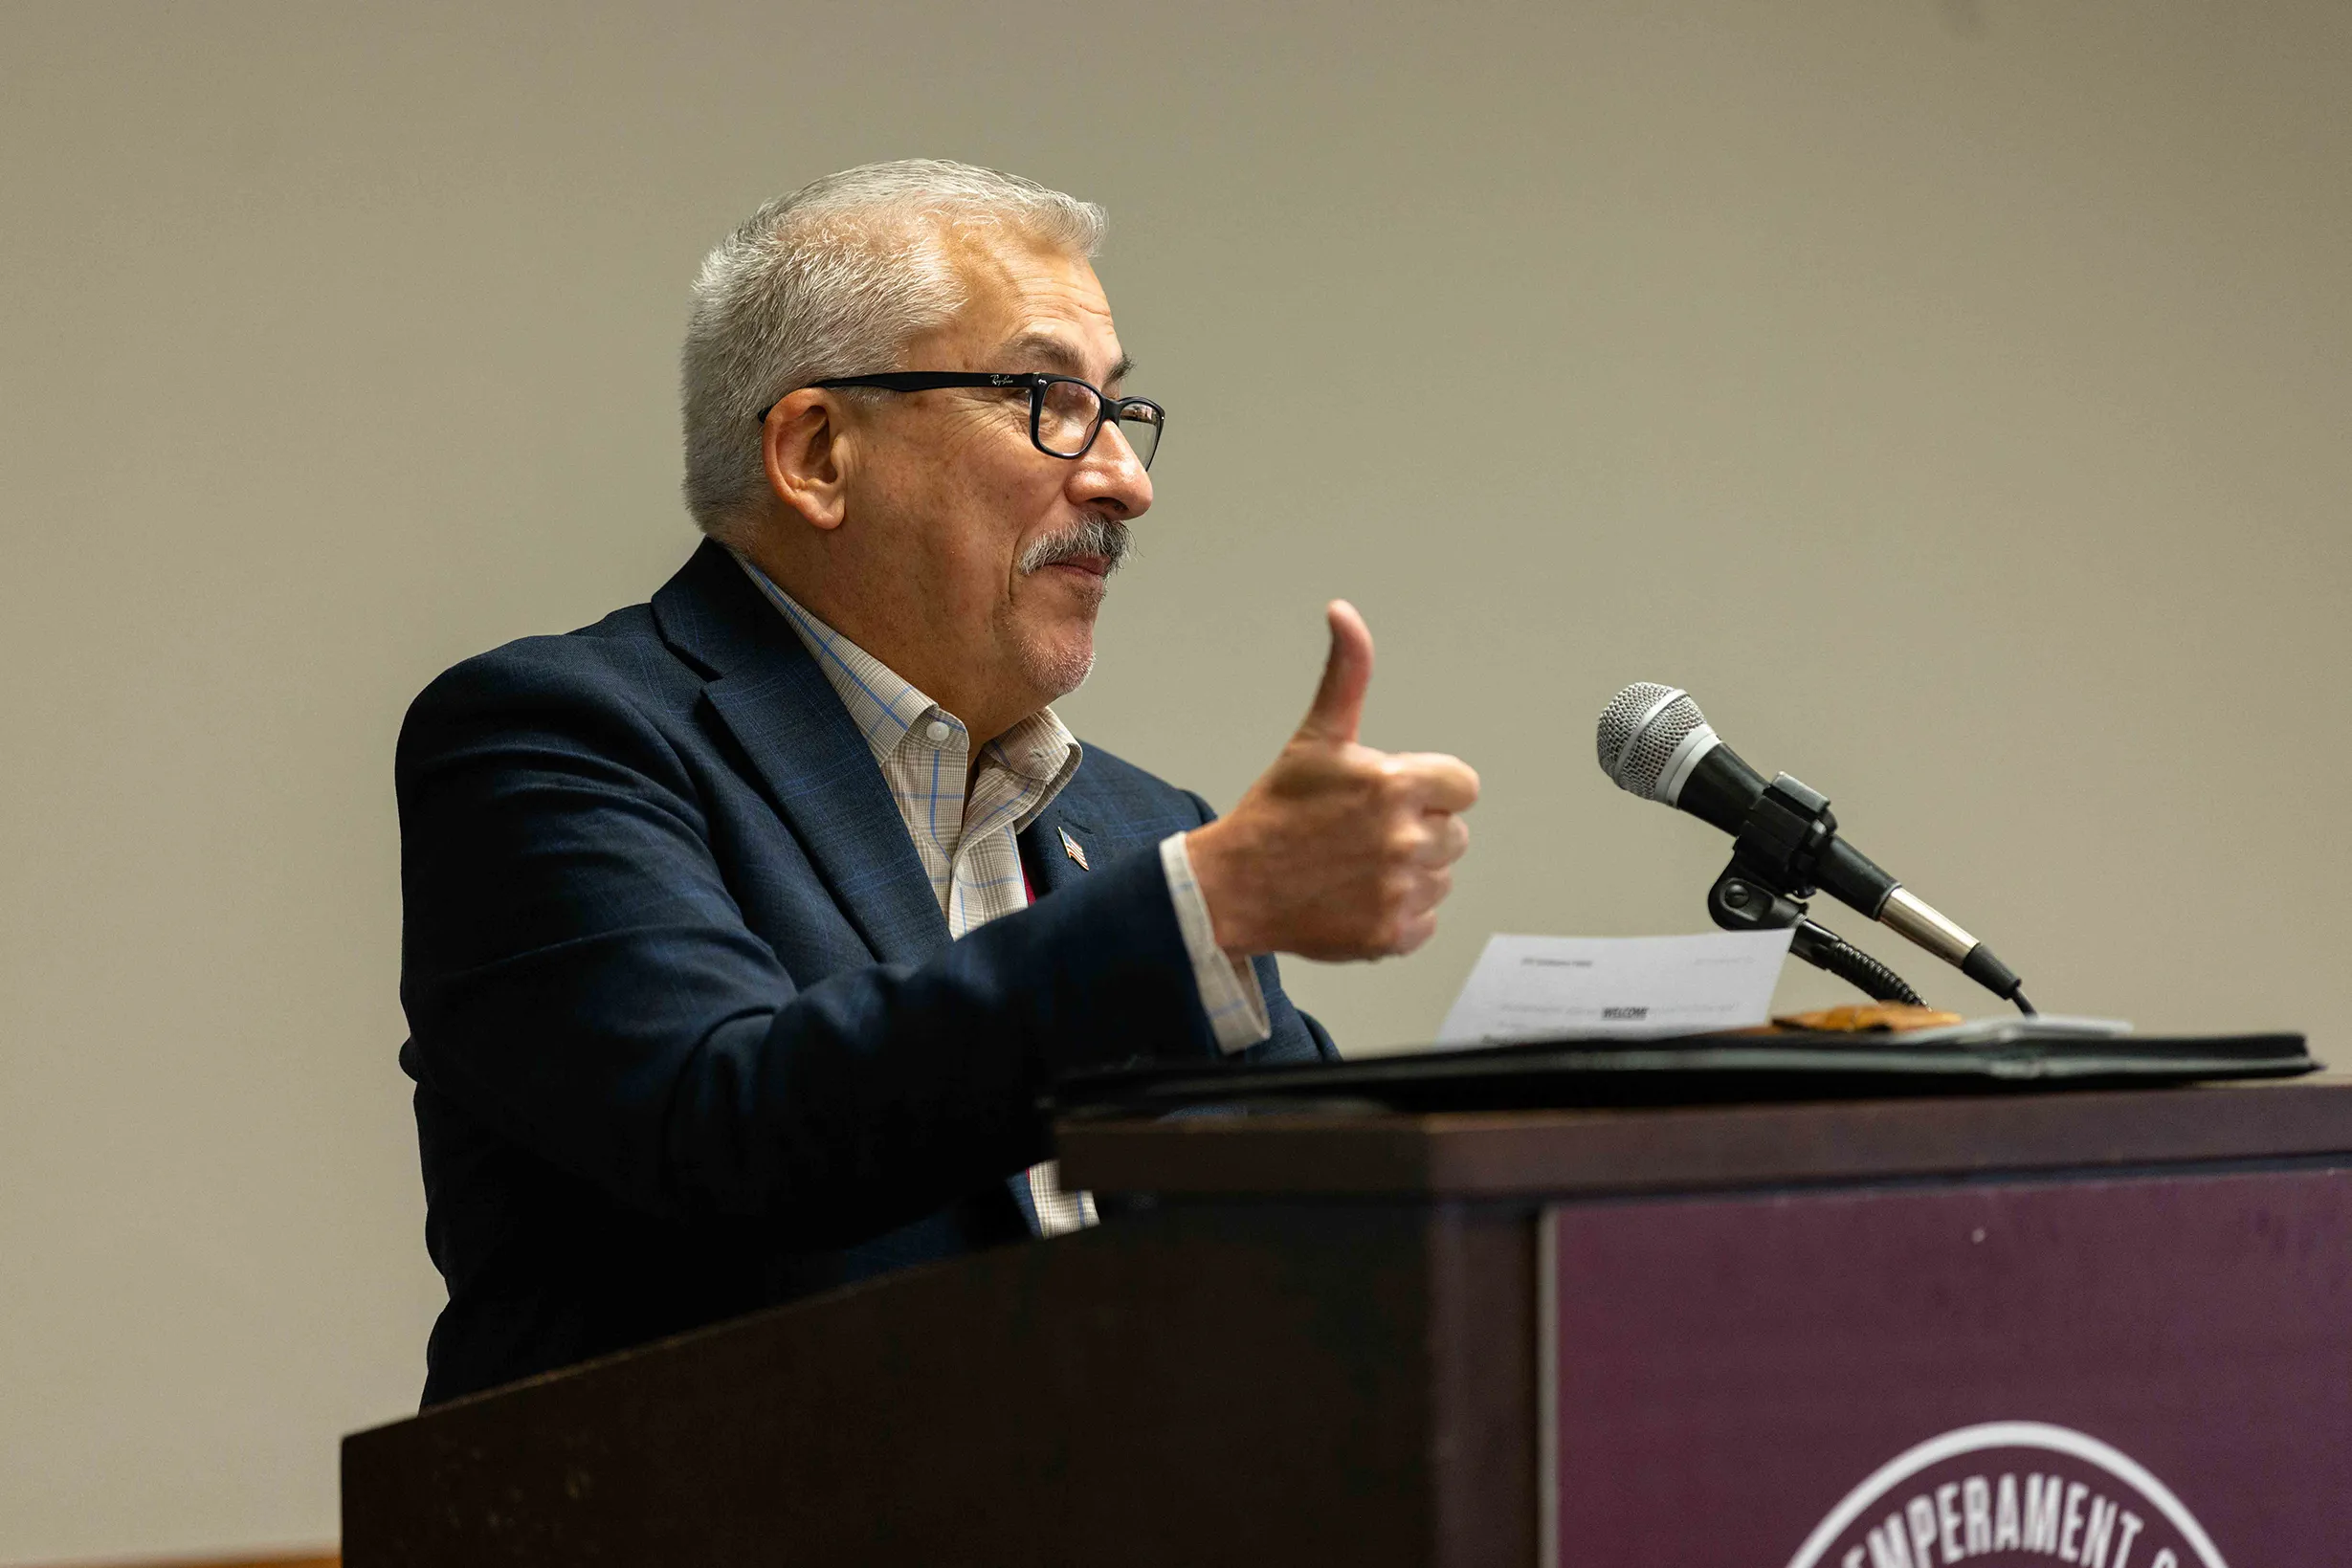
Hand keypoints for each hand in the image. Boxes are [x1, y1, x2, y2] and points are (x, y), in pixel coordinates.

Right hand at [1187, 601, 1478, 960]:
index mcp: (1396, 783)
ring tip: (1356, 867)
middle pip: (1455, 835)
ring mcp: (1400, 890)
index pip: (1464, 787)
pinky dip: (1397, 916)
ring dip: (1409, 875)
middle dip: (1418, 831)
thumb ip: (1348, 675)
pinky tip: (1358, 899)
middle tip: (1362, 835)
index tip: (1390, 798)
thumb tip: (1344, 612)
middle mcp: (1406, 838)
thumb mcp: (1316, 738)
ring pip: (1441, 879)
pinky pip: (1425, 922)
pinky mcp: (1392, 935)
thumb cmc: (1275, 811)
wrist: (1232, 887)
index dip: (1431, 790)